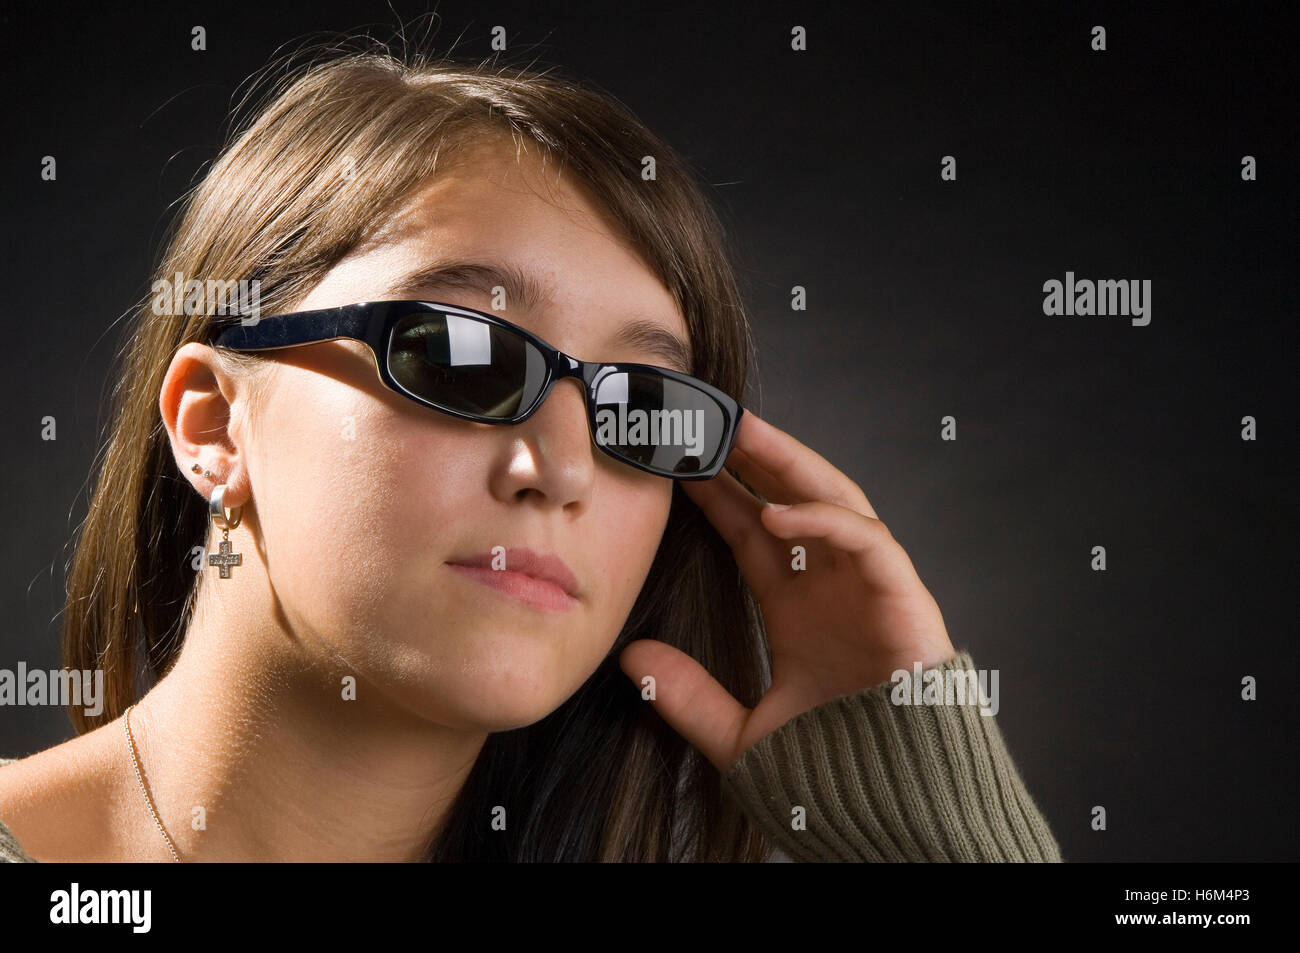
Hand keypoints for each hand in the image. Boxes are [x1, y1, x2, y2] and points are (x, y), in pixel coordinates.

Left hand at [619, 409, 956, 772]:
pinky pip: (867, 541)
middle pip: (791, 501)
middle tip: (705, 421)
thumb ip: (688, 697)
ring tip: (742, 432)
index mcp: (797, 610)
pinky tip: (776, 512)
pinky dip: (825, 521)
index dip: (716, 497)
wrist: (896, 812)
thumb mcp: (740, 735)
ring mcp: (869, 588)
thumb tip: (629, 660)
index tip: (674, 464)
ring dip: (789, 465)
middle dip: (752, 460)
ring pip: (832, 501)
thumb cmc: (831, 774)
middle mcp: (832, 588)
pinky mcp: (904, 598)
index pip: (752, 534)